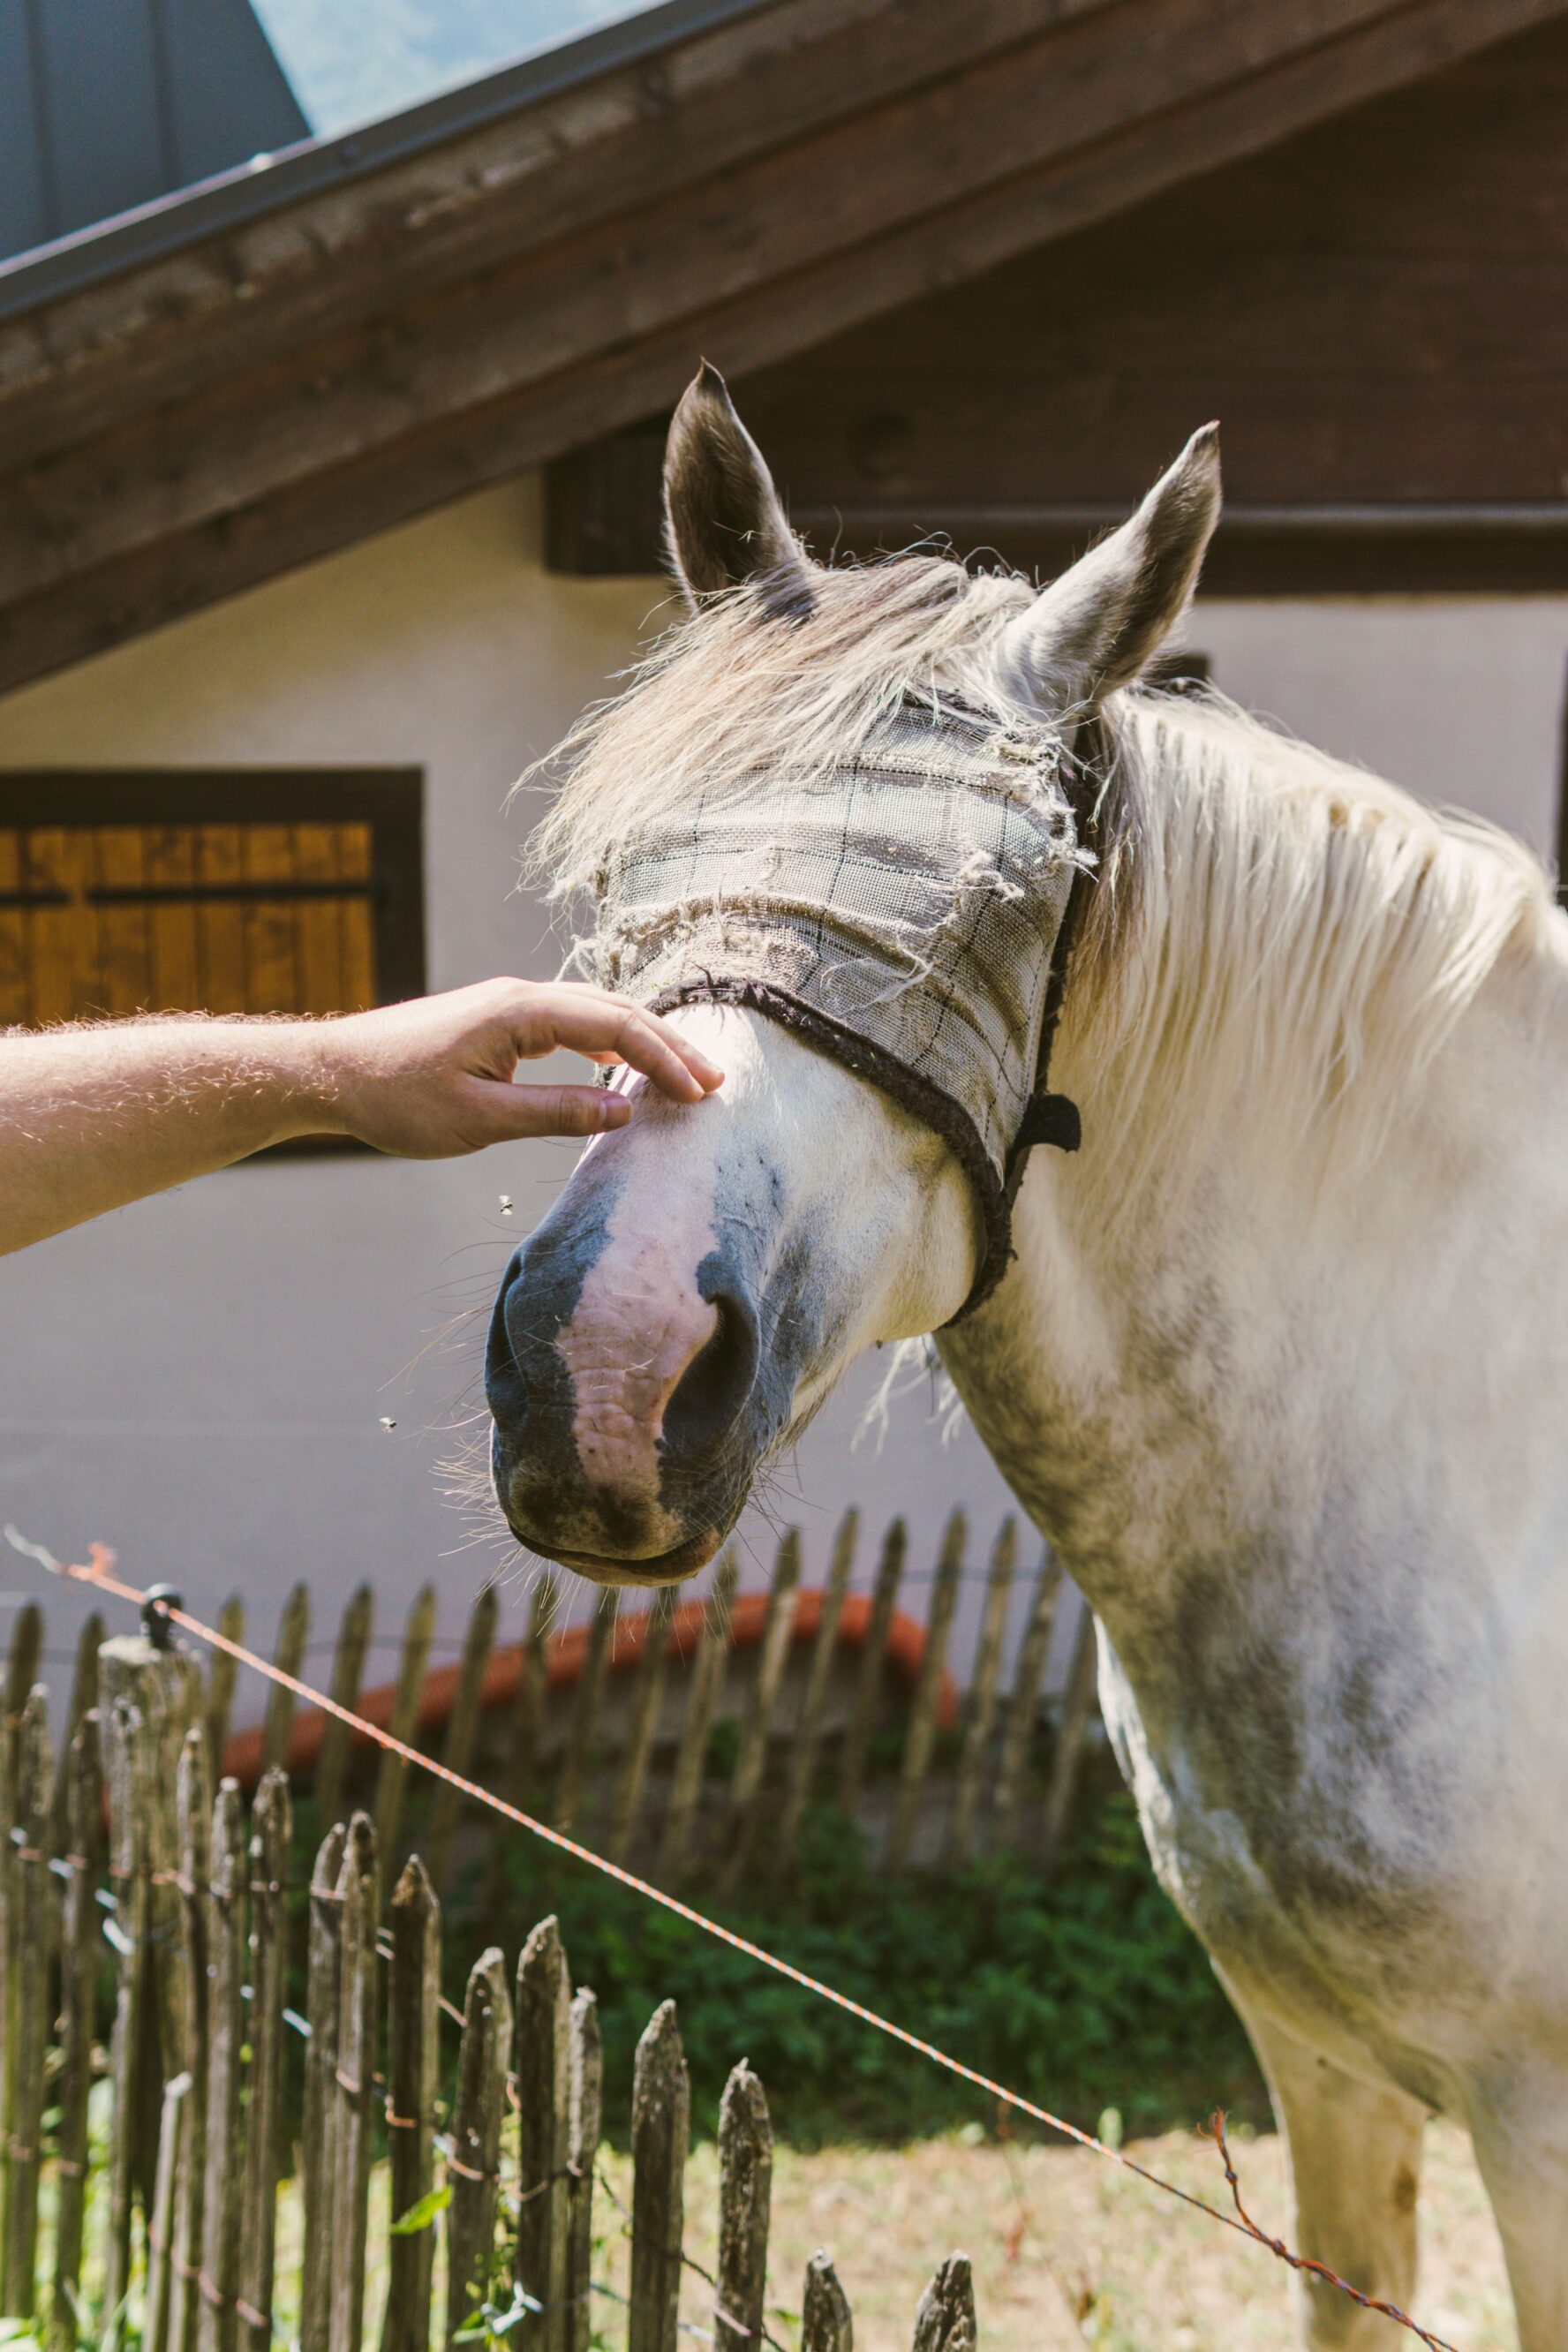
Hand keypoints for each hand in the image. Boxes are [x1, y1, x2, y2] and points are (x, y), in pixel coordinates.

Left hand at [312, 979, 723, 1157]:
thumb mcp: (478, 1119)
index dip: (663, 1060)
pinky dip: (608, 1044)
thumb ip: (554, 1113)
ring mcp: (510, 1006)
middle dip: (670, 1046)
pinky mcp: (499, 1022)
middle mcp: (521, 997)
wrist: (328, 1073)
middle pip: (615, 1010)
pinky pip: (570, 1024)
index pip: (613, 1027)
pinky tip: (622, 1071)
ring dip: (643, 1043)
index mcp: (520, 1011)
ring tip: (684, 1076)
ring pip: (595, 1013)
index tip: (700, 1095)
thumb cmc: (394, 1098)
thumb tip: (623, 1113)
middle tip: (716, 1083)